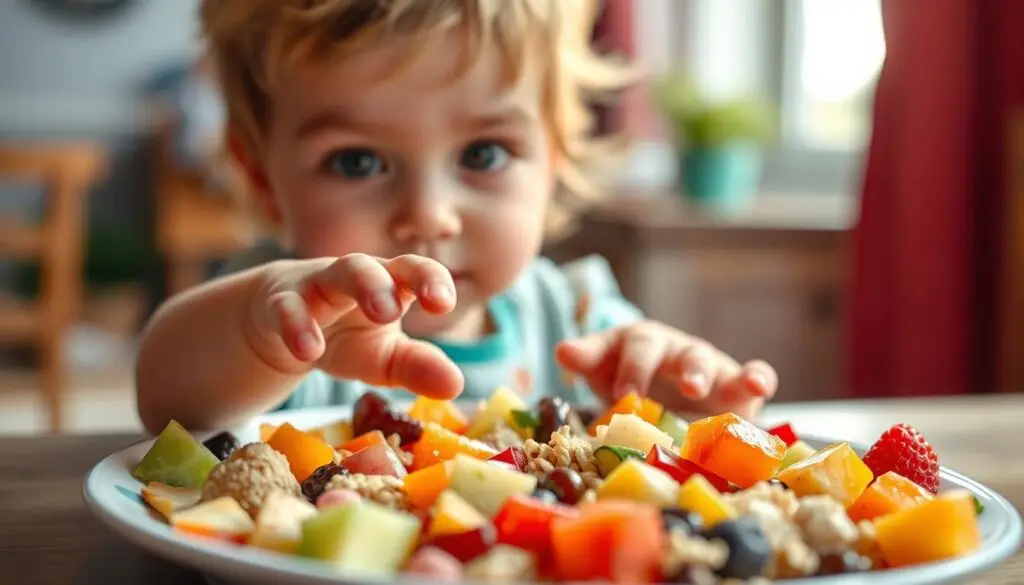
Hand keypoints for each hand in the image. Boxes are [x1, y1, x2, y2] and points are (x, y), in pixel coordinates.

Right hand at [246, 254, 462, 398]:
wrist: (278, 327)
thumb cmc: (345, 336)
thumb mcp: (383, 357)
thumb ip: (418, 367)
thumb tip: (456, 387)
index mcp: (388, 283)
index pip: (413, 271)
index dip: (431, 280)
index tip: (444, 304)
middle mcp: (355, 276)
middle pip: (371, 265)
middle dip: (384, 283)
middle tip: (396, 310)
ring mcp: (315, 285)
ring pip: (334, 274)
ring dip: (356, 289)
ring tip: (378, 316)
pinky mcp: (279, 303)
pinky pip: (287, 308)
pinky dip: (298, 326)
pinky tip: (308, 351)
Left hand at [555, 320, 776, 418]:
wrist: (676, 404)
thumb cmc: (636, 382)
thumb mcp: (606, 370)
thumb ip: (587, 359)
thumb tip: (562, 351)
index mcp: (639, 343)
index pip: (629, 343)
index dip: (624, 367)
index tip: (618, 395)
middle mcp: (672, 349)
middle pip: (663, 348)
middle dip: (653, 367)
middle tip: (646, 393)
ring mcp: (706, 365)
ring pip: (702, 359)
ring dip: (698, 372)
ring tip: (695, 390)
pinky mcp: (736, 387)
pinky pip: (752, 375)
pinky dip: (758, 377)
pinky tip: (759, 386)